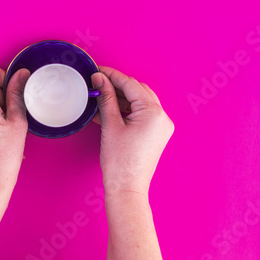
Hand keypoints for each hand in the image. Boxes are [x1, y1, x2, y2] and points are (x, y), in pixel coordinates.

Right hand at [91, 66, 173, 195]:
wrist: (126, 189)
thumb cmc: (120, 163)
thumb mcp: (110, 125)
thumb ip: (106, 98)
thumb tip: (100, 80)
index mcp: (154, 113)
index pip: (131, 85)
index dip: (112, 76)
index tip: (98, 70)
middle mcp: (161, 117)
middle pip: (137, 91)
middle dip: (117, 86)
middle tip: (97, 83)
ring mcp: (160, 126)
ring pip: (139, 102)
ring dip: (120, 98)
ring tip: (99, 98)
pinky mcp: (154, 134)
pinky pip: (140, 114)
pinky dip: (125, 110)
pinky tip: (107, 110)